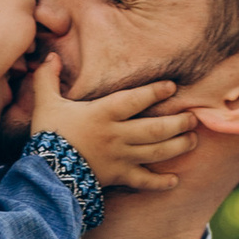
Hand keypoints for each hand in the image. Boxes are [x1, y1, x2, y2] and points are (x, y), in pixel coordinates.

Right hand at [29, 60, 194, 194]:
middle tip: (193, 117)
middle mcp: (117, 135)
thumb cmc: (48, 135)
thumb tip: (50, 56)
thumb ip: (47, 77)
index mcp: (103, 113)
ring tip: (193, 139)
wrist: (45, 174)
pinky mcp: (118, 177)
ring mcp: (120, 158)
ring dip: (178, 146)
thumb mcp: (45, 102)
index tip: (172, 87)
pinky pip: (144, 181)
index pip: (135, 99)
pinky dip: (160, 182)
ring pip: (156, 152)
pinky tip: (174, 180)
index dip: (155, 92)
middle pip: (155, 128)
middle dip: (178, 122)